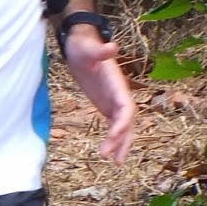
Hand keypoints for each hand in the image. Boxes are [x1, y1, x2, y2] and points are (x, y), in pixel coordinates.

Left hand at [63, 28, 135, 162]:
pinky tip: (108, 152)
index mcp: (117, 83)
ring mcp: (113, 99)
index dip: (122, 122)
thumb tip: (113, 46)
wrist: (80, 43)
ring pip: (122, 125)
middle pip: (126, 121)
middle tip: (114, 159)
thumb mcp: (87, 47)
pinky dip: (113, 137)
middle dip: (122, 139)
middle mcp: (119, 93)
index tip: (113, 135)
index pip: (126, 107)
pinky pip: (113, 123)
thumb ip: (100, 50)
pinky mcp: (106, 103)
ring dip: (120, 143)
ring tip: (116, 163)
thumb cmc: (83, 45)